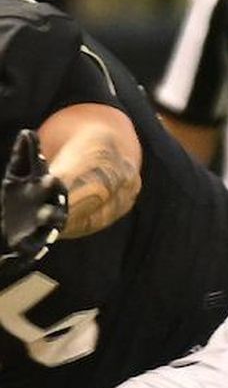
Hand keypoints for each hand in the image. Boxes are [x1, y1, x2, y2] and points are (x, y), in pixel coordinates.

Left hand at [1, 130, 67, 272]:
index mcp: (46, 192)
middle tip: (54, 214)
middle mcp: (48, 210)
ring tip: (35, 234)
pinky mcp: (31, 243)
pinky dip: (22, 255)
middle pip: (54, 212)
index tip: (51, 179)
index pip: (51, 186)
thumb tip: (26, 132)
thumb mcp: (21, 172)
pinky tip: (13, 255)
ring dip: (42, 234)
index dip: (51, 183)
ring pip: (46, 232)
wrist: (31, 217)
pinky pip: (30, 251)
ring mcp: (41, 228)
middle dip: (53, 212)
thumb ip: (25, 154)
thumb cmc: (25, 190)